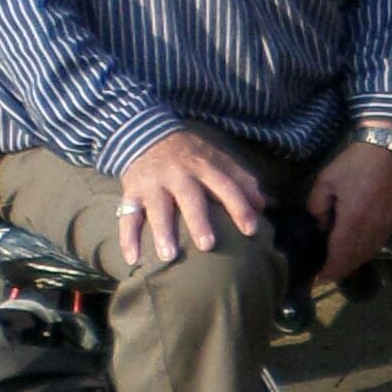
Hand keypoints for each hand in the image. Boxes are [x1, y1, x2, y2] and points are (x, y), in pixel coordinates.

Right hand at [115, 127, 264, 265]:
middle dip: (198, 220)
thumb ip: (240, 180)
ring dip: (162, 231)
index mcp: (203, 165)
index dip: (239, 206)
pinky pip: (127, 215)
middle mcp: (178, 173)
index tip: (251, 229)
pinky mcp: (131, 191)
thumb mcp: (216, 158)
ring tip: (169, 256)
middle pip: (189, 197)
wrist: (145, 133)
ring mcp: (153, 182)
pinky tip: (132, 258)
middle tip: (208, 245)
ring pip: (156, 207)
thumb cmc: (189, 154)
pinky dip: (127, 237)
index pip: (225, 186)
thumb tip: (264, 204)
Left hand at [307, 137, 391, 282]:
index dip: (329, 269)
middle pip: (354, 259)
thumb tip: (322, 226)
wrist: (386, 151)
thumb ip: (317, 207)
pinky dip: (365, 253)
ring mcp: (384, 226)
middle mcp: (370, 228)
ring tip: (339, 266)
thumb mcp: (325, 181)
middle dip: (339, 270)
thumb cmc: (353, 164)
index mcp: (352, 220)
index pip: (339, 254)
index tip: (318, 276)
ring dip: (352, 263)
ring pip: (367, 254)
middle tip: (325, 274)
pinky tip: (356, 252)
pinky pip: (377, 245)